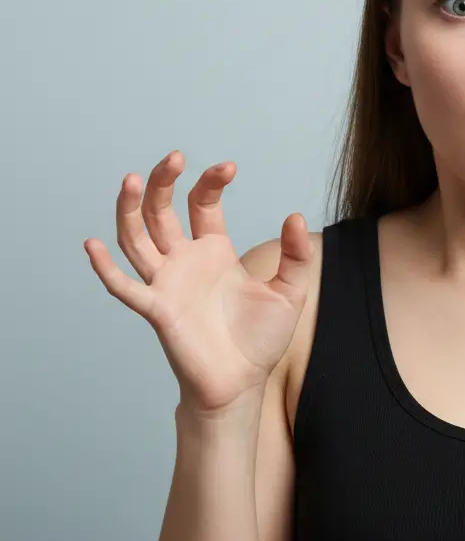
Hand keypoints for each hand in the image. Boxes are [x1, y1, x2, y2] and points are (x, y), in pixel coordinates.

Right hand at [85, 150, 312, 414]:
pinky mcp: (157, 310)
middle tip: (174, 157)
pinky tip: (92, 245)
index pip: (202, 205)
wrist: (243, 383)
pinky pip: (124, 287)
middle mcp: (184, 262)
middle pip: (162, 211)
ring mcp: (167, 284)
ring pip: (136, 239)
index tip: (228, 167)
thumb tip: (295, 216)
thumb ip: (295, 256)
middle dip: (164, 182)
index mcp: (214, 252)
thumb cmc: (260, 340)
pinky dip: (105, 268)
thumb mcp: (289, 292)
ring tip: (133, 180)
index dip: (210, 183)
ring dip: (130, 210)